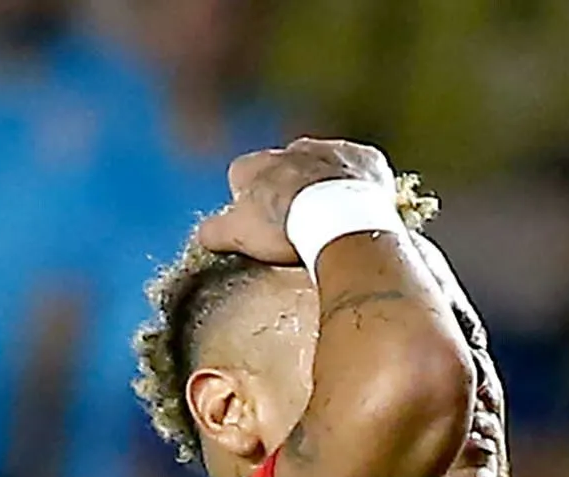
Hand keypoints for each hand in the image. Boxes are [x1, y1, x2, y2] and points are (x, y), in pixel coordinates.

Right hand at [196, 138, 398, 266]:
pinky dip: (361, 180)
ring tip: (333, 215)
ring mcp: (331, 150)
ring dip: (326, 182)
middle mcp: (292, 149)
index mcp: (256, 164)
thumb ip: (214, 231)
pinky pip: (361, 165)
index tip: (261, 221)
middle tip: (299, 221)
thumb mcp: (237, 234)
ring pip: (324, 163)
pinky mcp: (365, 158)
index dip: (250, 198)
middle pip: (285, 166)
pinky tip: (363, 204)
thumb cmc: (284, 228)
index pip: (242, 174)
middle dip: (290, 188)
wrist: (339, 223)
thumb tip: (204, 234)